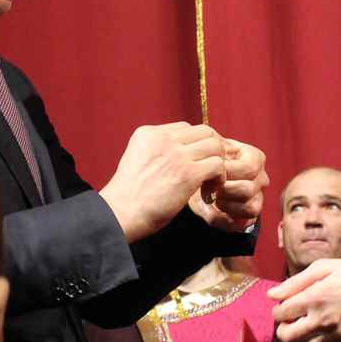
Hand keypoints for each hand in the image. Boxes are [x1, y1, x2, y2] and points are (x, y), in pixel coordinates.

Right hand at [97, 123, 227, 241]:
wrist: (120, 213)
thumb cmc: (128, 197)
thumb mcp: (137, 160)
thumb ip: (157, 153)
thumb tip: (181, 157)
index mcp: (148, 133)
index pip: (184, 128)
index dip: (195, 145)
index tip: (195, 163)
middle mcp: (163, 139)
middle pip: (204, 131)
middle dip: (212, 150)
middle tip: (209, 170)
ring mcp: (177, 155)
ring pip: (215, 145)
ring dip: (217, 164)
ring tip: (209, 183)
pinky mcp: (188, 173)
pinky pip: (218, 165)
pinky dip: (219, 178)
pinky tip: (210, 192)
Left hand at [188, 138, 267, 231]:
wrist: (195, 185)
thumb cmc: (204, 166)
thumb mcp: (208, 154)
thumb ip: (214, 151)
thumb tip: (214, 151)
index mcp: (255, 158)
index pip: (249, 167)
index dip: (226, 171)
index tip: (207, 169)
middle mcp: (261, 179)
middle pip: (248, 189)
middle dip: (223, 189)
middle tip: (206, 186)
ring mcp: (257, 199)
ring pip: (249, 206)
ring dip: (223, 202)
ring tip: (209, 195)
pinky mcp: (248, 219)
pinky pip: (238, 222)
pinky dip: (220, 216)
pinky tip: (210, 207)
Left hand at [269, 257, 340, 341]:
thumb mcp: (325, 267)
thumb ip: (296, 282)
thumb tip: (272, 295)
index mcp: (314, 297)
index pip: (280, 314)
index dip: (279, 311)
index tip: (287, 307)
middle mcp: (322, 319)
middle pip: (287, 337)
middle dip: (284, 330)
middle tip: (291, 322)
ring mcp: (335, 334)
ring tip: (304, 332)